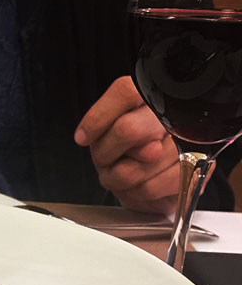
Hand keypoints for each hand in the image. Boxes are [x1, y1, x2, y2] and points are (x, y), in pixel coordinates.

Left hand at [74, 76, 179, 214]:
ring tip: (125, 173)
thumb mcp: (105, 137)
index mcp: (148, 95)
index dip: (98, 119)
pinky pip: (154, 186)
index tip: (83, 137)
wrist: (154, 181)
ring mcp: (191, 137)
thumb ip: (108, 132)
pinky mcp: (200, 166)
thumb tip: (142, 148)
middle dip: (106, 154)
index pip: (125, 92)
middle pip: (128, 129)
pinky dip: (139, 192)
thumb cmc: (126, 154)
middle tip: (108, 159)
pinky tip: (142, 184)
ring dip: (121, 179)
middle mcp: (174, 111)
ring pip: (138, 165)